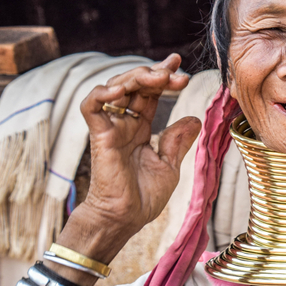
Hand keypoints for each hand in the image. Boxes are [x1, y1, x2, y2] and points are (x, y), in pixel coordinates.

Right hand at [70, 54, 200, 261]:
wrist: (124, 219)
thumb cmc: (143, 197)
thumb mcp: (168, 166)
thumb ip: (177, 141)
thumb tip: (194, 119)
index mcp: (140, 128)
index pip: (149, 93)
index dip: (163, 76)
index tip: (181, 66)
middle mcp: (124, 123)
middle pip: (135, 85)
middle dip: (156, 73)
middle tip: (178, 72)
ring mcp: (110, 127)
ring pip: (115, 87)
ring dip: (137, 76)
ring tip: (161, 76)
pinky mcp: (99, 135)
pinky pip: (91, 106)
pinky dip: (103, 92)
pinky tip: (124, 89)